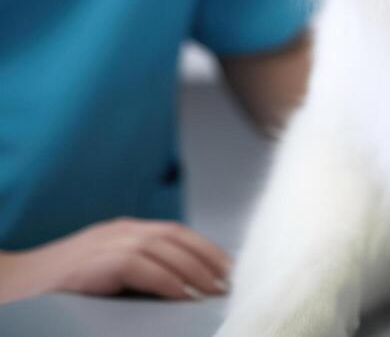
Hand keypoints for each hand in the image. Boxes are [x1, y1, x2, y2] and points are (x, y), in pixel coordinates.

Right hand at [0, 218, 230, 303]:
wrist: (7, 287)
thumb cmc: (56, 290)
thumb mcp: (102, 274)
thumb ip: (134, 273)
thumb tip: (177, 292)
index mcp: (125, 231)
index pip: (177, 233)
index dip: (206, 249)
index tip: (229, 268)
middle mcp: (120, 231)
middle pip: (177, 236)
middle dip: (209, 257)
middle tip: (231, 282)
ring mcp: (106, 243)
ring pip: (164, 248)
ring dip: (195, 269)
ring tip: (214, 291)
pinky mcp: (94, 263)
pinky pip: (140, 267)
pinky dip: (166, 279)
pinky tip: (182, 296)